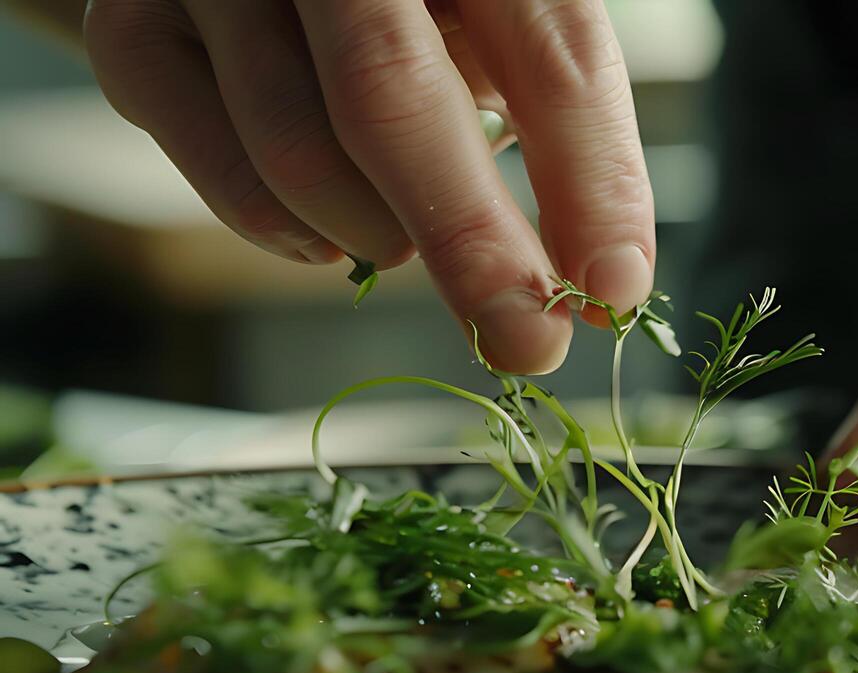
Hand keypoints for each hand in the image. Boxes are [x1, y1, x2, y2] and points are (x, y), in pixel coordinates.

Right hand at [83, 0, 654, 372]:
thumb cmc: (417, 9)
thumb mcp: (499, 31)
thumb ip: (549, 126)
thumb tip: (598, 280)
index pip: (548, 54)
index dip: (590, 181)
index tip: (613, 287)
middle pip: (393, 99)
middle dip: (473, 244)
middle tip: (526, 344)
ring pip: (299, 153)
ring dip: (376, 235)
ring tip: (401, 239)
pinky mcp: (133, 28)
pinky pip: (224, 173)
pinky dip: (291, 234)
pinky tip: (329, 230)